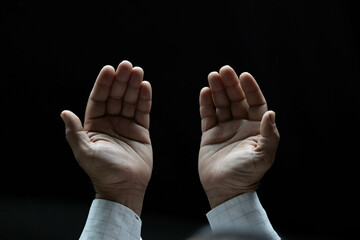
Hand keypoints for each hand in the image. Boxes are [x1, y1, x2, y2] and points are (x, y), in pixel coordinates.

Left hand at [61, 61, 151, 215]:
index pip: (98, 99)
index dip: (103, 84)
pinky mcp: (141, 131)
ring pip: (130, 101)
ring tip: (138, 71)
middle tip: (127, 65)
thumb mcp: (85, 152)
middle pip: (115, 96)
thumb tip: (64, 112)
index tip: (109, 69)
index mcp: (94, 125)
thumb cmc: (103, 172)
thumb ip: (74, 132)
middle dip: (121, 80)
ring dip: (133, 85)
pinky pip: (142, 111)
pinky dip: (144, 99)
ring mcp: (126, 125)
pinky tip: (145, 86)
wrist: (125, 187)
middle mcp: (110, 122)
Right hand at [198, 66, 279, 208]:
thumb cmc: (246, 175)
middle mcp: (241, 126)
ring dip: (218, 90)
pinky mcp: (210, 134)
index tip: (244, 75)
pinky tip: (205, 91)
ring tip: (213, 76)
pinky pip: (208, 115)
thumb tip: (271, 113)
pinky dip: (206, 103)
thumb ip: (270, 135)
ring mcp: (225, 129)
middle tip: (224, 70)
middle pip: (237, 99)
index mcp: (256, 128)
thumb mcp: (263, 156)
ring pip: (221, 104)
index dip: (251, 88)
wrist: (225, 190)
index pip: (255, 103)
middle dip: (231, 84)